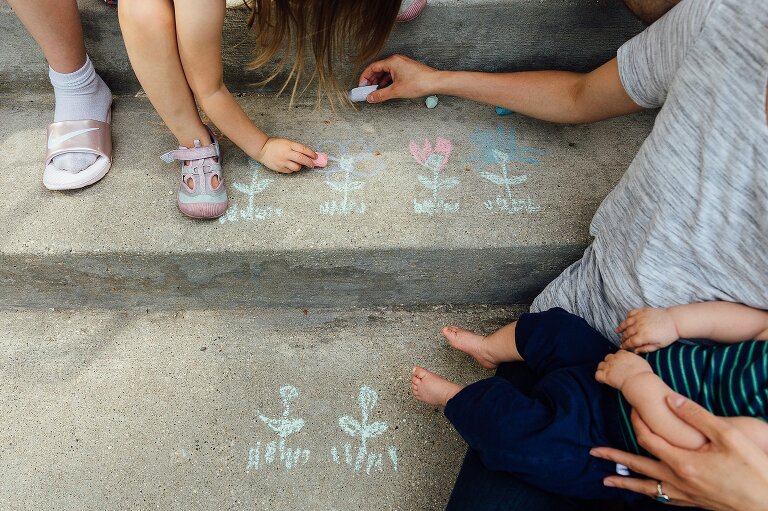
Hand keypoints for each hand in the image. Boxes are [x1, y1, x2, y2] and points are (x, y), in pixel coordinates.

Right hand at [256, 138, 316, 173]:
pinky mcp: (280, 168)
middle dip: (309, 162)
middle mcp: (286, 153)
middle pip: (302, 159)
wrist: (262, 149)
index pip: (303, 149)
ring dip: (300, 166)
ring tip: (298, 164)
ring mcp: (283, 161)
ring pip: (297, 167)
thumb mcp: (287, 142)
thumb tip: (309, 154)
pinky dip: (292, 169)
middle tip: (312, 164)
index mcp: (289, 145)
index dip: (311, 154)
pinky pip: (290, 171)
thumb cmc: (276, 145)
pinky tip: (290, 165)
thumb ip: (297, 148)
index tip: (315, 157)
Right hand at [358, 54, 439, 102]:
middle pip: (378, 69)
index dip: (365, 77)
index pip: (372, 67)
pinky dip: (387, 82)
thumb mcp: (396, 91)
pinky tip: (386, 90)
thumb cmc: (419, 82)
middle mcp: (396, 60)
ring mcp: (402, 64)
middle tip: (367, 90)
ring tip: (376, 92)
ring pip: (386, 73)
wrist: (435, 82)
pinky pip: (393, 74)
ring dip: (379, 82)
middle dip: (372, 81)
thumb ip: (381, 94)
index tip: (361, 86)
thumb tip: (371, 98)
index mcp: (392, 61)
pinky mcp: (406, 69)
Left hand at [591, 396, 767, 510]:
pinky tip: (645, 492)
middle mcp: (678, 480)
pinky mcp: (695, 504)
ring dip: (626, 482)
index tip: (631, 409)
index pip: (647, 438)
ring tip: (608, 480)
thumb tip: (670, 399)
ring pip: (647, 487)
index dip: (637, 422)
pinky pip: (663, 498)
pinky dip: (649, 493)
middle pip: (638, 466)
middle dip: (615, 458)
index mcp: (682, 461)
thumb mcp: (728, 436)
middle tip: (594, 452)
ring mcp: (685, 495)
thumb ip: (697, 416)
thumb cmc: (754, 470)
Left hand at [595, 350, 652, 390]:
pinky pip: (597, 375)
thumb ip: (635, 359)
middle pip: (608, 357)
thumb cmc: (643, 374)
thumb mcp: (642, 362)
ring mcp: (609, 366)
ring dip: (603, 369)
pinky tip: (603, 381)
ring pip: (600, 365)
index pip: (617, 353)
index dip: (618, 359)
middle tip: (614, 370)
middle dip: (610, 363)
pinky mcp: (605, 375)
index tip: (620, 364)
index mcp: (624, 354)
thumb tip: (635, 362)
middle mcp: (615, 358)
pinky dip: (599, 378)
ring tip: (607, 375)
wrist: (639, 381)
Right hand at [616, 307, 678, 352]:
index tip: (622, 347)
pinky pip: (631, 313)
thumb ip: (646, 349)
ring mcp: (640, 318)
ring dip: (621, 327)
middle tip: (621, 341)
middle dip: (622, 338)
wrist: (675, 320)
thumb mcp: (659, 346)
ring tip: (617, 331)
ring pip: (626, 323)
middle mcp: (639, 326)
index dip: (624, 346)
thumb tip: (636, 351)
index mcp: (643, 336)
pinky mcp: (642, 311)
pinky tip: (626, 321)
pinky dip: (627, 317)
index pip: (629, 342)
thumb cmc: (669, 334)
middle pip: (626, 333)